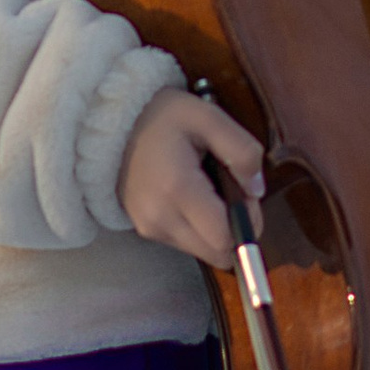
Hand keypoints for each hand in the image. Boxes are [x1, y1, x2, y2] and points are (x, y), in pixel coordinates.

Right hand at [118, 85, 264, 269]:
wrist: (113, 123)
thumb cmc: (164, 116)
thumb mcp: (208, 117)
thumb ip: (241, 150)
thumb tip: (256, 190)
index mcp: (177, 189)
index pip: (225, 239)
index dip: (247, 221)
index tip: (244, 193)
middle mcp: (160, 218)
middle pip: (217, 254)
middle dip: (234, 229)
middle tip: (228, 190)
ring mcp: (149, 228)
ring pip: (203, 251)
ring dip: (215, 229)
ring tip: (206, 189)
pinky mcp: (145, 230)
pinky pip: (186, 242)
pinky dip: (197, 228)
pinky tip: (189, 196)